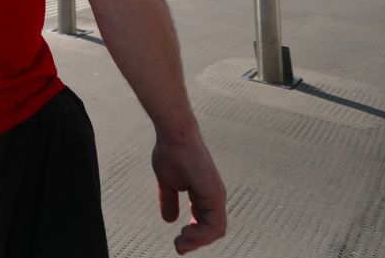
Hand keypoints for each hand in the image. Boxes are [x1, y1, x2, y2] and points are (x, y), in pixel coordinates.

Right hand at [152, 132, 226, 253]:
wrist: (174, 136)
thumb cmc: (170, 153)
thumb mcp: (167, 183)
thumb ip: (169, 201)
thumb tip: (169, 220)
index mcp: (203, 194)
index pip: (205, 222)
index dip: (193, 235)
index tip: (178, 242)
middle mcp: (213, 197)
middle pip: (213, 230)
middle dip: (196, 242)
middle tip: (179, 247)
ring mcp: (216, 196)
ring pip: (215, 231)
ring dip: (197, 241)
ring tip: (180, 243)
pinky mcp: (215, 195)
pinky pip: (213, 225)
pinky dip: (200, 234)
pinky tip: (185, 232)